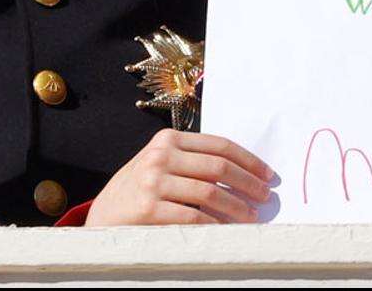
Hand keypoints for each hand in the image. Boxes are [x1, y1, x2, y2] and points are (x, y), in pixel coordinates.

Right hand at [85, 129, 273, 225]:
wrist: (104, 214)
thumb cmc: (140, 190)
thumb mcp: (161, 164)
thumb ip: (191, 162)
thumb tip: (243, 175)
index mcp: (168, 139)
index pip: (218, 145)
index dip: (248, 160)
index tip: (267, 175)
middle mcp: (161, 155)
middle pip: (218, 167)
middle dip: (248, 183)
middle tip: (265, 198)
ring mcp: (154, 182)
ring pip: (210, 193)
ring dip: (237, 208)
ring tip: (251, 218)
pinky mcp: (150, 210)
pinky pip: (193, 218)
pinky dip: (216, 226)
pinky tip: (227, 231)